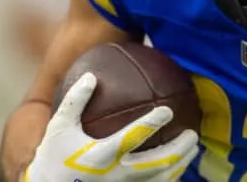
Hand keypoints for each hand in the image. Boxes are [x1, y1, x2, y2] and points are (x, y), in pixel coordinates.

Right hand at [25, 73, 198, 181]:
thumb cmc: (53, 159)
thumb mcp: (58, 128)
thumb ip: (75, 101)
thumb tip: (91, 75)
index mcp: (100, 155)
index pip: (132, 138)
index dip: (151, 123)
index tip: (167, 110)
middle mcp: (115, 175)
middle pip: (156, 163)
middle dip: (179, 148)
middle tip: (192, 134)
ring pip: (161, 179)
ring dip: (180, 164)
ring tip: (192, 149)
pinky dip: (170, 178)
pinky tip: (178, 167)